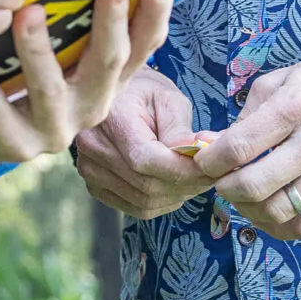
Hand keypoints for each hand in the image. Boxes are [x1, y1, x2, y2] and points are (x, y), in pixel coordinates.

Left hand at [0, 0, 172, 168]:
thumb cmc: (27, 77)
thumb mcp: (60, 51)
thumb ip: (74, 19)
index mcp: (107, 79)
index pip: (142, 45)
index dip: (154, 12)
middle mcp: (91, 106)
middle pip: (108, 62)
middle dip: (112, 21)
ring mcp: (55, 129)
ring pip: (50, 88)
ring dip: (40, 49)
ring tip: (28, 12)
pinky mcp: (15, 144)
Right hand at [72, 65, 217, 219]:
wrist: (116, 97)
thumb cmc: (145, 92)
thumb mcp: (168, 99)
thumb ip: (180, 131)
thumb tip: (199, 157)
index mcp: (112, 118)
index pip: (146, 159)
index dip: (182, 170)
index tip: (210, 169)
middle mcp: (93, 147)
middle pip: (146, 184)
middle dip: (185, 185)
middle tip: (210, 176)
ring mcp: (90, 169)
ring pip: (143, 201)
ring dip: (175, 196)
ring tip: (194, 180)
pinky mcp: (94, 185)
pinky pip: (134, 207)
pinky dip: (161, 203)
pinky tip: (173, 188)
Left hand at [192, 49, 300, 242]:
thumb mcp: (286, 79)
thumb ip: (248, 113)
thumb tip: (211, 144)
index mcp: (296, 107)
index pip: (238, 147)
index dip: (210, 162)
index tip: (202, 163)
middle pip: (253, 186)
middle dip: (225, 189)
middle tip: (221, 182)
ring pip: (277, 212)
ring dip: (249, 211)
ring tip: (245, 197)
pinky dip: (280, 228)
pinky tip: (271, 214)